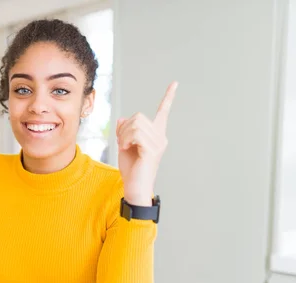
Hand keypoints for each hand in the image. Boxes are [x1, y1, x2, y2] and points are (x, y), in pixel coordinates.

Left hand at [116, 82, 177, 205]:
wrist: (134, 186)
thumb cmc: (131, 168)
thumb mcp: (124, 145)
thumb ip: (124, 131)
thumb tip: (122, 119)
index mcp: (156, 135)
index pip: (163, 112)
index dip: (168, 98)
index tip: (175, 84)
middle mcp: (160, 137)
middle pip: (139, 117)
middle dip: (125, 127)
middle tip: (120, 141)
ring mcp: (158, 143)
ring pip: (136, 124)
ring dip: (123, 134)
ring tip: (122, 146)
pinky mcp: (153, 150)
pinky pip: (136, 134)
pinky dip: (126, 139)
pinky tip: (124, 148)